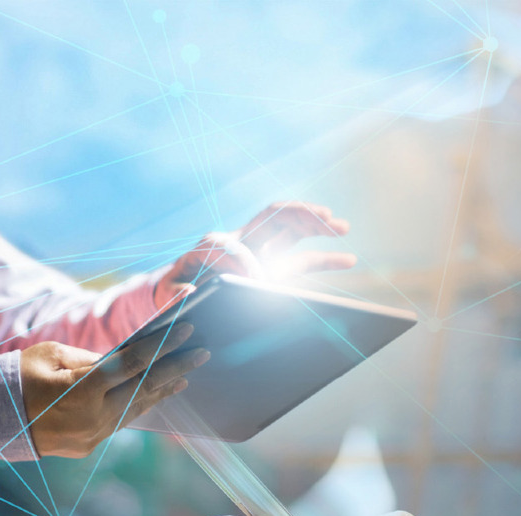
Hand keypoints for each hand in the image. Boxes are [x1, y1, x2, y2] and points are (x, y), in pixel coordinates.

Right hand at [21, 326, 208, 457]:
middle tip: (202, 354)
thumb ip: (93, 360)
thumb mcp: (53, 355)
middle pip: (144, 388)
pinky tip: (156, 395)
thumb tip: (126, 362)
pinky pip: (122, 422)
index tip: (187, 331)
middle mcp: (93, 417)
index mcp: (82, 390)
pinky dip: (140, 406)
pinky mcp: (90, 445)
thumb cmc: (18, 377)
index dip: (163, 347)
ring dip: (162, 391)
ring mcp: (93, 436)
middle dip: (175, 369)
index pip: (133, 364)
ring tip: (185, 376)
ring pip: (137, 409)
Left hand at [153, 201, 356, 307]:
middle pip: (273, 216)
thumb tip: (189, 293)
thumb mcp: (170, 295)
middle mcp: (241, 241)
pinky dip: (326, 258)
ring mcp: (262, 253)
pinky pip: (304, 260)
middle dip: (300, 214)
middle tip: (327, 218)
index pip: (231, 244)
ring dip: (318, 225)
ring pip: (293, 229)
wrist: (179, 295)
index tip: (255, 282)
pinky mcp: (276, 270)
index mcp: (211, 246)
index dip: (243, 261)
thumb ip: (177, 293)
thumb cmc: (174, 293)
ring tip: (343, 226)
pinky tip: (350, 259)